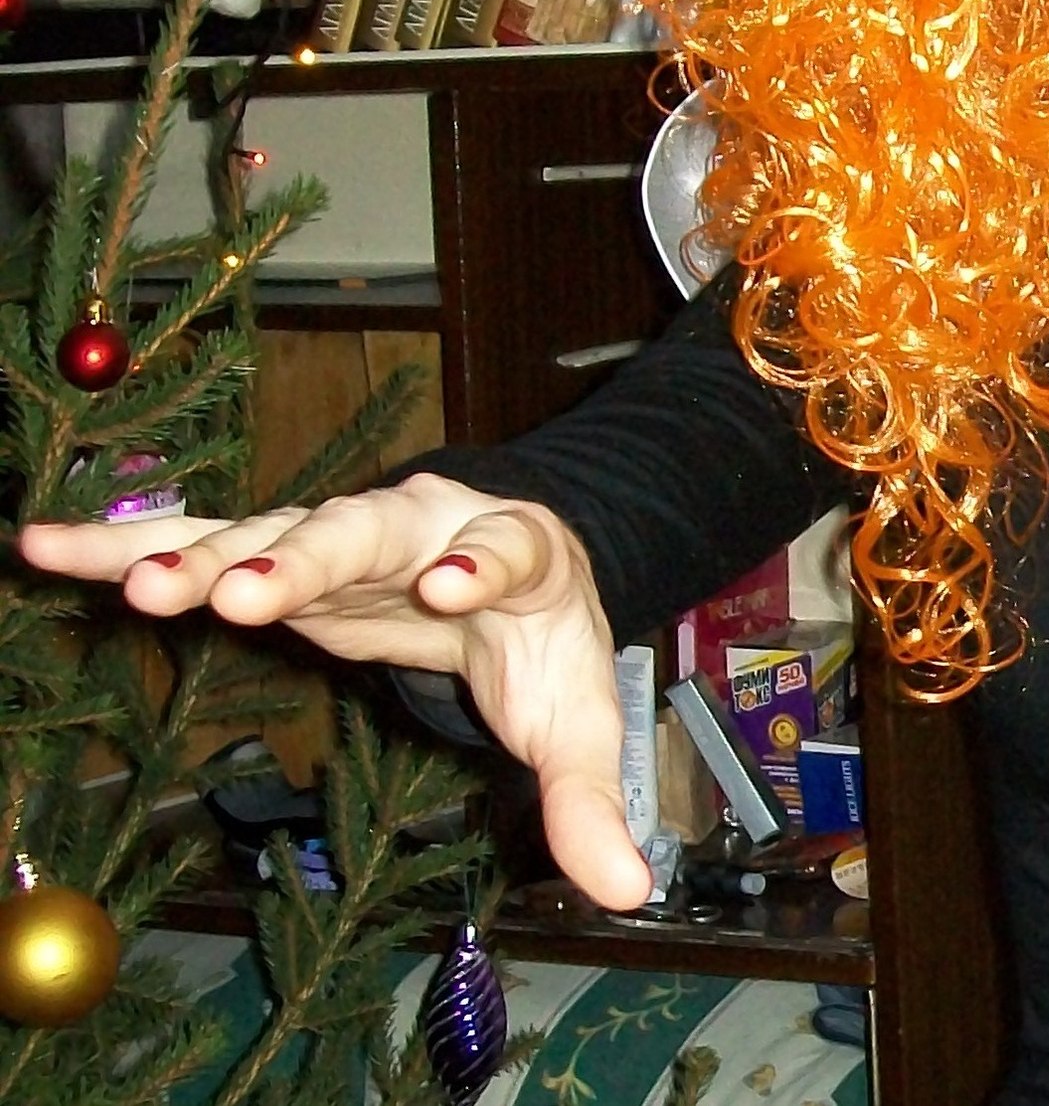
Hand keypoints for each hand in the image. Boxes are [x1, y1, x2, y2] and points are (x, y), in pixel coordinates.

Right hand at [16, 476, 654, 909]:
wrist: (515, 570)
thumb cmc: (542, 644)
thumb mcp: (575, 718)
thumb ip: (589, 798)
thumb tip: (625, 890)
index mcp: (512, 552)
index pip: (499, 553)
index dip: (475, 565)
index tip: (449, 584)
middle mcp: (422, 524)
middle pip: (361, 533)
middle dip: (305, 558)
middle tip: (244, 591)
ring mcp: (347, 532)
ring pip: (270, 534)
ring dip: (205, 556)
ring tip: (138, 583)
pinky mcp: (284, 550)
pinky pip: (203, 542)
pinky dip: (132, 544)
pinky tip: (53, 546)